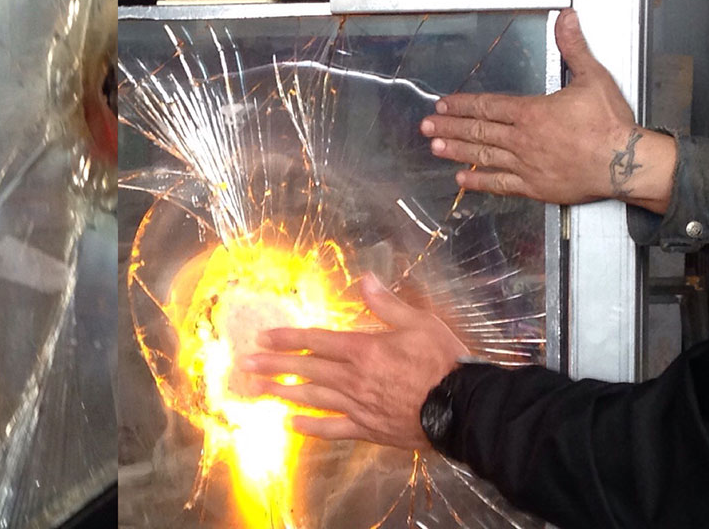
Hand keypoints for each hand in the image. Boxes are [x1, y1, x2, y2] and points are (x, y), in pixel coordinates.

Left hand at [237, 274, 465, 450]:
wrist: (463, 409)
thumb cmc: (442, 362)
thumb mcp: (418, 322)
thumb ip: (386, 303)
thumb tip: (365, 278)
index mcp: (363, 349)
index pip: (316, 340)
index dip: (288, 337)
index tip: (263, 336)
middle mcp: (354, 379)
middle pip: (307, 369)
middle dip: (274, 365)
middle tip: (246, 363)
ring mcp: (359, 406)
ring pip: (313, 398)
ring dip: (283, 392)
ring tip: (257, 389)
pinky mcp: (369, 429)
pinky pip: (333, 429)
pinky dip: (310, 427)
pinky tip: (290, 425)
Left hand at [420, 9, 674, 211]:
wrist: (627, 164)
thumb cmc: (611, 123)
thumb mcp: (593, 77)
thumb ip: (574, 47)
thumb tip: (566, 18)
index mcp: (531, 112)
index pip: (488, 106)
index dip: (463, 104)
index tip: (443, 104)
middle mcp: (522, 139)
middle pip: (479, 131)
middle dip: (449, 126)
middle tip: (426, 125)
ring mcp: (527, 165)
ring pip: (484, 156)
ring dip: (457, 150)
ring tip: (434, 147)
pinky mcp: (536, 187)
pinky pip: (501, 185)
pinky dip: (480, 181)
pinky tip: (463, 179)